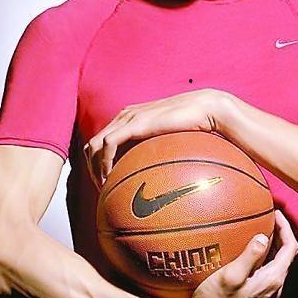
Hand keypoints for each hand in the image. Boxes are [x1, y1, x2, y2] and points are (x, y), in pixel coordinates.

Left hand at [83, 88, 230, 188]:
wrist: (205, 109)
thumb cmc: (194, 126)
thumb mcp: (169, 140)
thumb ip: (158, 150)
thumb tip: (159, 176)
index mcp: (130, 118)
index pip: (102, 141)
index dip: (98, 164)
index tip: (107, 184)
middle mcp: (124, 116)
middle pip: (93, 144)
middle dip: (92, 169)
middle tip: (103, 189)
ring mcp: (128, 118)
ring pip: (95, 144)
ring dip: (94, 168)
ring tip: (104, 187)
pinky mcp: (134, 123)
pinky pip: (108, 144)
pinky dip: (104, 162)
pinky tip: (111, 177)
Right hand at [168, 209, 297, 297]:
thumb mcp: (231, 276)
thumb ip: (250, 256)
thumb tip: (263, 237)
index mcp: (273, 281)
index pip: (290, 248)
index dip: (286, 227)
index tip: (275, 212)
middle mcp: (274, 289)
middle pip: (286, 255)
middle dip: (280, 234)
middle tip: (267, 216)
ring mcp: (266, 294)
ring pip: (276, 263)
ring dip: (271, 245)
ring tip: (258, 228)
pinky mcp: (255, 297)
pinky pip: (266, 271)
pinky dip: (262, 256)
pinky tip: (245, 250)